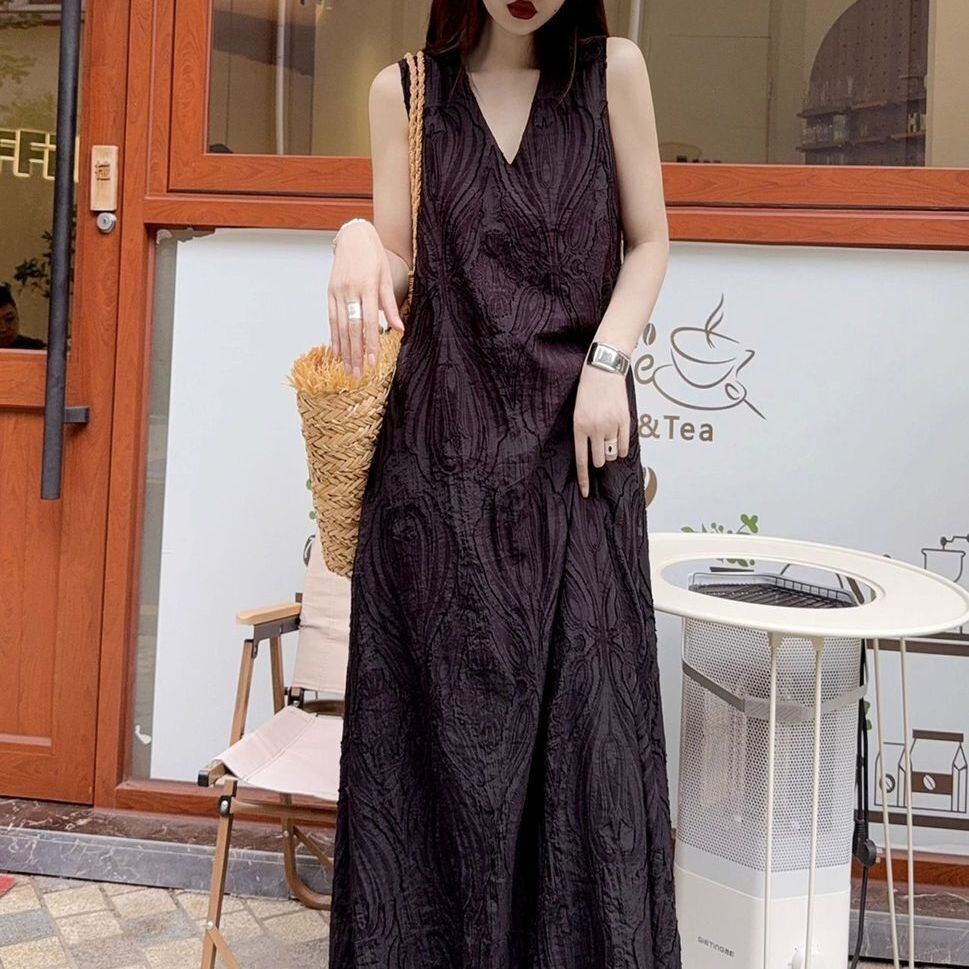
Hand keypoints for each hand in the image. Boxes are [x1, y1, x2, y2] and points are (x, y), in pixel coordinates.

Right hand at [327, 219, 404, 377]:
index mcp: (367, 286)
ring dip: (343, 350)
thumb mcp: (386, 276)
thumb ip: (391, 304)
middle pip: (352, 328)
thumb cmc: (373, 256)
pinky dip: (333, 337)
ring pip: (340, 326)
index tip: (373, 362)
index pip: (369, 321)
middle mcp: (350, 290)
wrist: (353, 236)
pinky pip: (332, 318)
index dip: (370, 343)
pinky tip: (335, 352)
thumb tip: (399, 329)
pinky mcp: (330, 292)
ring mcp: (337, 292)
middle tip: (357, 375)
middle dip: (355, 353)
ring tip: (347, 370)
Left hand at [573, 363, 630, 497]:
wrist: (603, 369)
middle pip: (598, 460)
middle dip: (599, 458)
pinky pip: (624, 445)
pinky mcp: (624, 420)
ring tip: (608, 439)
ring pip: (611, 454)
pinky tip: (619, 441)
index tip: (585, 493)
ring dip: (610, 452)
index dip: (583, 479)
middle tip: (600, 447)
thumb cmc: (588, 391)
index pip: (581, 460)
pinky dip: (622, 448)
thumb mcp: (578, 412)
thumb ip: (584, 433)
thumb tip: (593, 455)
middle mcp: (594, 429)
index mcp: (579, 427)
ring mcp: (610, 425)